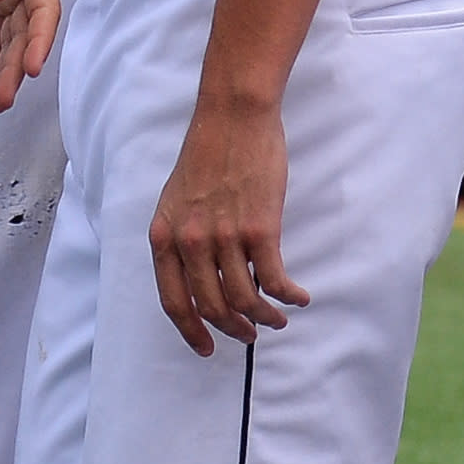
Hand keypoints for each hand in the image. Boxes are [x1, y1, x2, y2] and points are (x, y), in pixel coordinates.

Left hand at [152, 92, 305, 352]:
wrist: (234, 116)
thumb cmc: (208, 151)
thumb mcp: (177, 198)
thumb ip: (181, 236)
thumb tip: (198, 271)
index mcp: (165, 237)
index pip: (174, 301)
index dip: (191, 331)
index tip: (207, 347)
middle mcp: (190, 243)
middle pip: (212, 307)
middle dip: (233, 329)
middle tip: (250, 335)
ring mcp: (225, 238)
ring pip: (244, 300)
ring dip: (264, 318)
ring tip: (278, 319)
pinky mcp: (260, 229)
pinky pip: (273, 279)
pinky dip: (287, 296)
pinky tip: (299, 298)